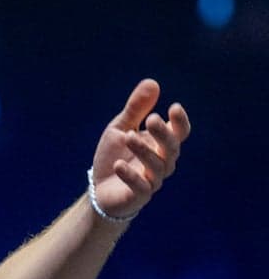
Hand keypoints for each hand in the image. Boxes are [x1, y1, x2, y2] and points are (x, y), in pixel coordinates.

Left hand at [91, 79, 190, 218]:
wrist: (100, 190)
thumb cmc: (115, 156)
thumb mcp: (121, 128)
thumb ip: (136, 109)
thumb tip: (152, 82)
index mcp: (160, 144)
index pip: (179, 133)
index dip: (180, 122)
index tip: (174, 107)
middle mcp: (162, 162)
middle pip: (171, 148)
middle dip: (163, 134)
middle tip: (151, 119)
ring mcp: (152, 180)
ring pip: (157, 166)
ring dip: (144, 151)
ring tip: (128, 137)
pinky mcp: (138, 196)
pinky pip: (140, 187)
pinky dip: (131, 176)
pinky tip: (119, 165)